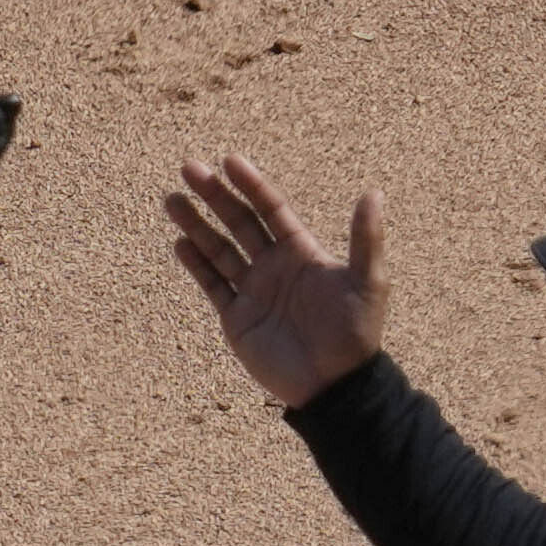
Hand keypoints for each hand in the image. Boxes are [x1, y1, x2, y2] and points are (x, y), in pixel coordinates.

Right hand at [166, 154, 387, 411]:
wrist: (334, 385)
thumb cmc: (356, 333)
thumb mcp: (367, 282)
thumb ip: (365, 239)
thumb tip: (374, 193)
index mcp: (301, 252)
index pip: (271, 209)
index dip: (251, 184)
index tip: (230, 160)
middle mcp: (274, 266)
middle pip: (238, 222)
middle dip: (214, 195)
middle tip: (189, 168)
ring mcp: (253, 291)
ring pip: (218, 250)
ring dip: (196, 224)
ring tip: (172, 200)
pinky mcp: (238, 319)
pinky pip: (213, 286)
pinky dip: (196, 265)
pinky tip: (180, 243)